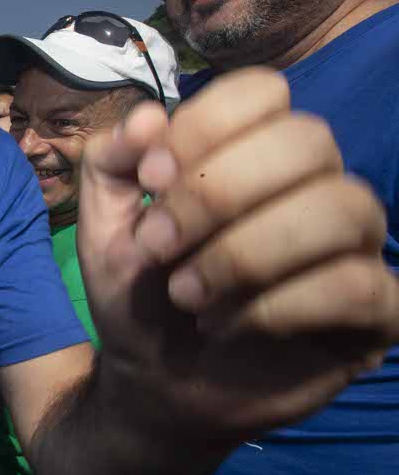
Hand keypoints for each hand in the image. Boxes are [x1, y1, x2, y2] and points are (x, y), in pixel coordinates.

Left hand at [79, 69, 398, 450]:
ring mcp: (354, 247)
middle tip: (158, 246)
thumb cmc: (140, 293)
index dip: (206, 125)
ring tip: (187, 296)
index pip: (263, 90)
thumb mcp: (102, 227)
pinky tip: (229, 327)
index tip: (149, 178)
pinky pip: (360, 286)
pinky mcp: (374, 313)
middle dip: (218, 192)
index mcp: (254, 151)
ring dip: (247, 252)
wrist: (155, 384)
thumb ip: (109, 164)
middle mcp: (315, 185)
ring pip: (344, 207)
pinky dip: (280, 307)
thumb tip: (147, 117)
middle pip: (309, 140)